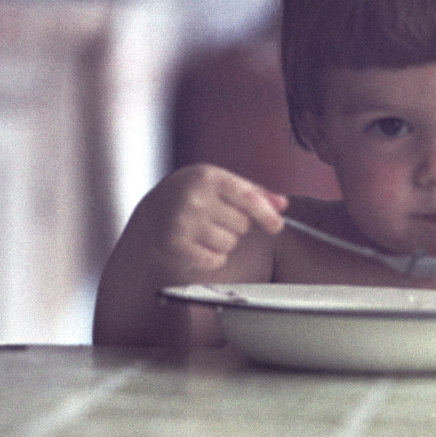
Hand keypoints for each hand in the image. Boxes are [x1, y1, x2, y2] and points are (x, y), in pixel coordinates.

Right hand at [140, 164, 287, 277]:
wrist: (153, 211)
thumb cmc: (197, 195)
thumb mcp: (222, 185)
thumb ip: (254, 193)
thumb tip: (282, 204)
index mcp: (208, 176)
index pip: (249, 198)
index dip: (267, 215)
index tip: (277, 226)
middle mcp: (194, 196)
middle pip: (242, 225)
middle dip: (236, 226)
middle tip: (217, 219)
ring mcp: (182, 220)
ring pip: (229, 244)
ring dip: (224, 242)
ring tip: (207, 231)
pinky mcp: (174, 243)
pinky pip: (213, 260)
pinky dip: (212, 258)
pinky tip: (200, 247)